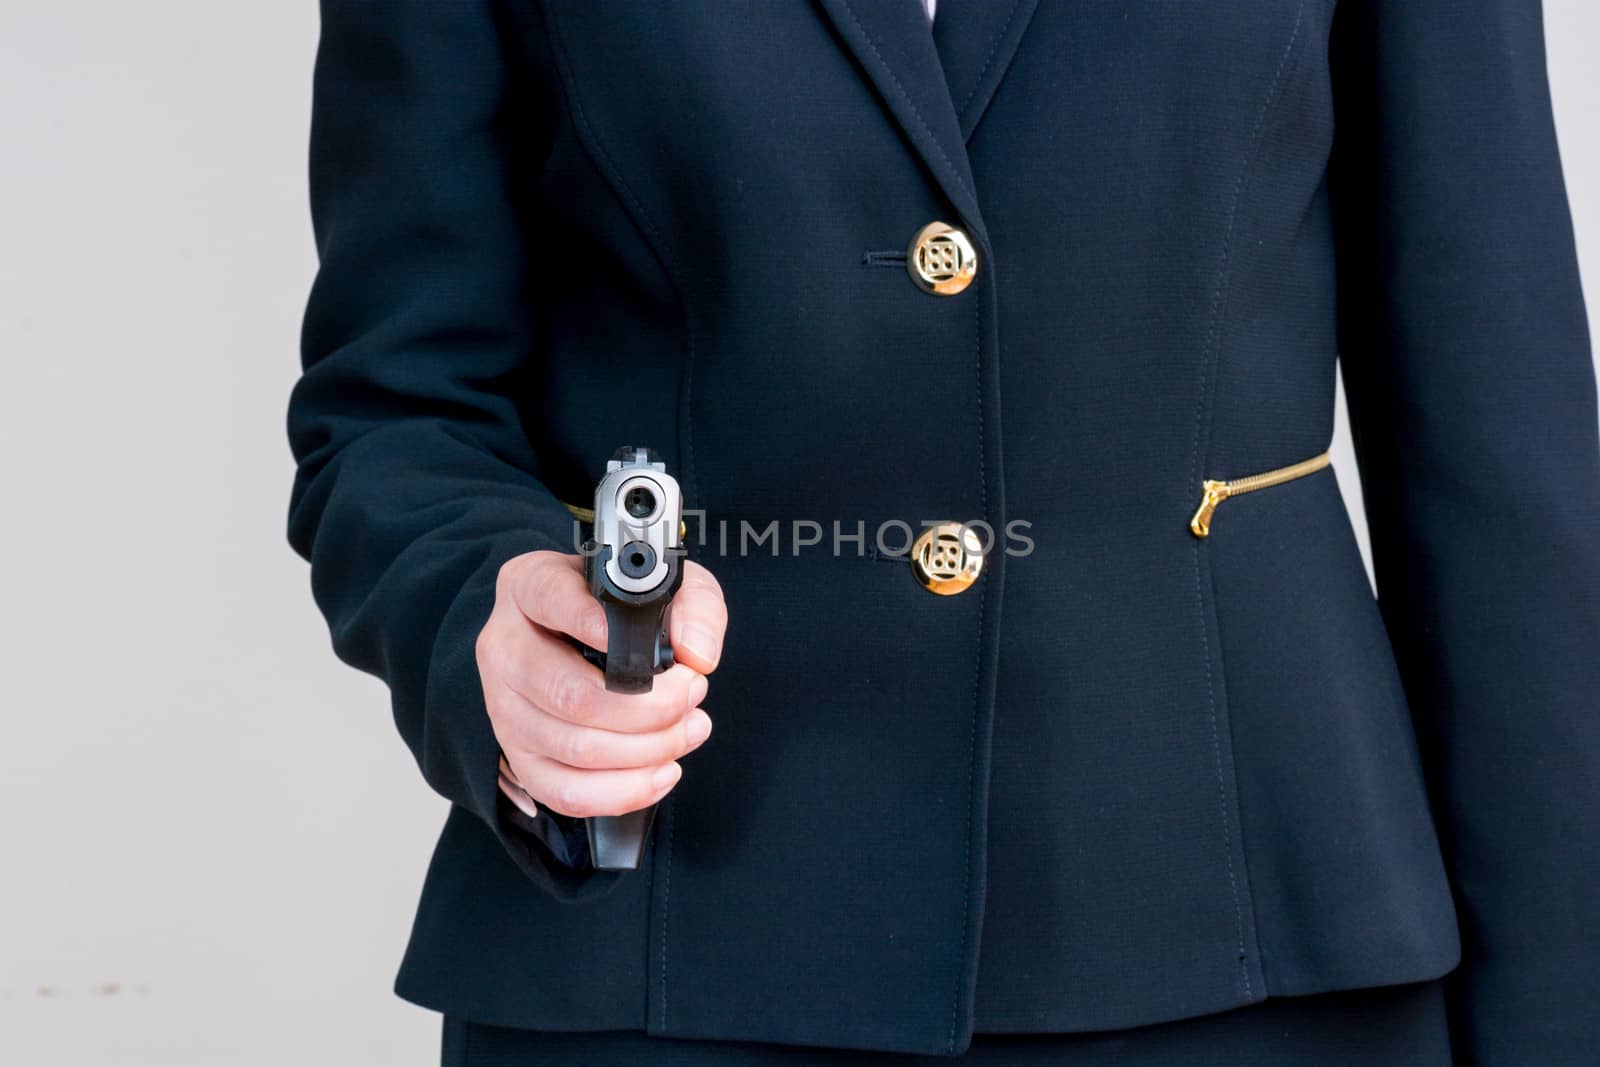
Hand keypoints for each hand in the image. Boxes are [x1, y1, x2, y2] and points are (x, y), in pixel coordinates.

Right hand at [477, 551, 725, 819]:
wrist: (588, 646)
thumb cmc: (623, 610)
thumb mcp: (666, 584)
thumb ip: (695, 606)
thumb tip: (697, 654)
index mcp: (528, 586)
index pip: (548, 598)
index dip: (591, 623)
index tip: (641, 647)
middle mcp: (505, 647)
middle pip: (570, 695)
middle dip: (650, 707)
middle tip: (693, 693)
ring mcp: (505, 708)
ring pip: (574, 748)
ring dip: (648, 749)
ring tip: (690, 729)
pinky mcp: (519, 757)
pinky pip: (565, 792)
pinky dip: (624, 791)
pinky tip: (662, 771)